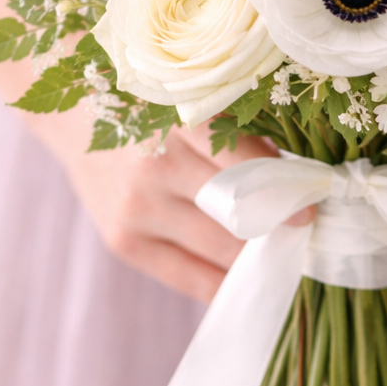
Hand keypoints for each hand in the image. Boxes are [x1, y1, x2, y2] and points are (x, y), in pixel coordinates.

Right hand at [30, 108, 304, 300]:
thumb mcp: (186, 101)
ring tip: (285, 254)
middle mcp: (155, 167)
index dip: (287, 188)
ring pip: (220, 248)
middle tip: (308, 232)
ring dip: (259, 256)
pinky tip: (248, 280)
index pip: (248, 164)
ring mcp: (137, 209)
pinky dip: (225, 283)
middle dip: (279, 227)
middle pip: (238, 212)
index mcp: (177, 121)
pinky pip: (189, 278)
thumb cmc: (144, 106)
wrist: (70, 120)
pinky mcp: (124, 242)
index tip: (316, 202)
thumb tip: (297, 179)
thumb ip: (233, 133)